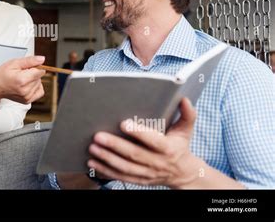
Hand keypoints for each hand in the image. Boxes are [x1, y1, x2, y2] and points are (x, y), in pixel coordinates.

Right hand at [0, 55, 45, 103]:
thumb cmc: (3, 74)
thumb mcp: (14, 63)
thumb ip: (30, 60)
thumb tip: (42, 59)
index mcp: (22, 80)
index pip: (39, 71)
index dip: (34, 67)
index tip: (26, 68)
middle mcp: (25, 90)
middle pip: (39, 78)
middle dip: (33, 73)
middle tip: (21, 73)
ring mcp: (26, 97)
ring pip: (39, 84)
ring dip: (34, 80)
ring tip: (22, 79)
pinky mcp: (27, 101)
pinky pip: (40, 92)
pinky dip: (36, 87)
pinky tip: (27, 85)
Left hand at [87, 98, 203, 187]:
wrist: (183, 174)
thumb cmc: (180, 145)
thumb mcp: (186, 130)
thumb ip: (188, 114)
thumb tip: (185, 99)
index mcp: (168, 148)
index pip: (152, 140)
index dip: (138, 132)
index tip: (123, 123)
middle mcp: (157, 162)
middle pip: (134, 154)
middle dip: (115, 145)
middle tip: (98, 136)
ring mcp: (147, 173)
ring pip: (124, 167)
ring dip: (106, 158)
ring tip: (92, 148)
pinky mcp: (138, 180)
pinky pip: (120, 177)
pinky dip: (105, 171)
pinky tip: (92, 163)